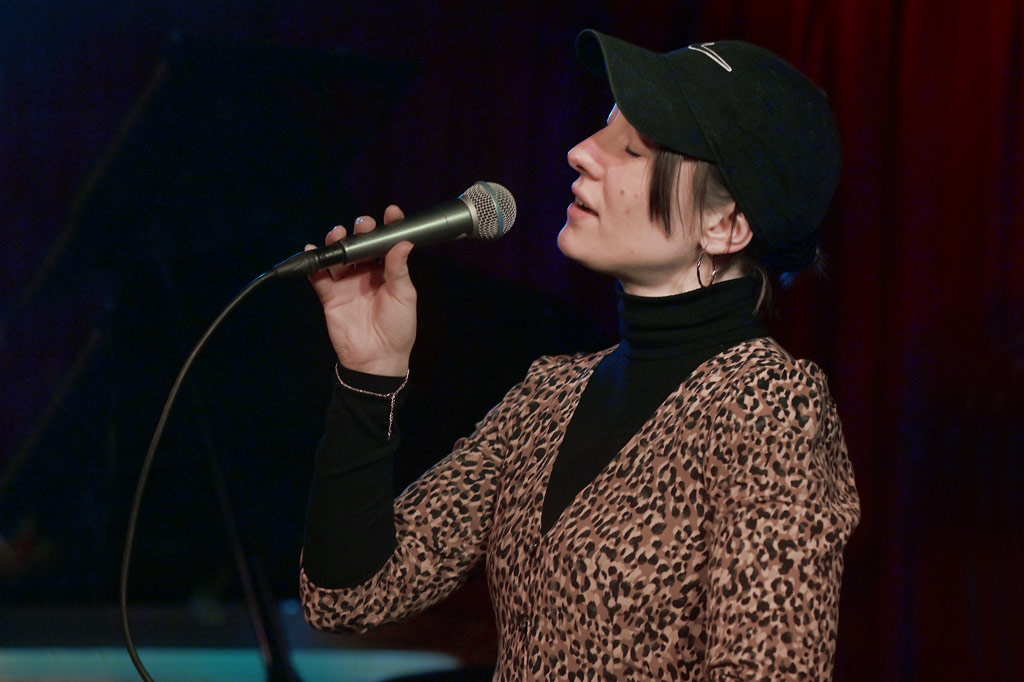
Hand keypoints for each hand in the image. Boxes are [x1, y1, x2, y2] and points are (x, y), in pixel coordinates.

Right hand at [307, 205, 416, 375]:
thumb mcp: (404, 297)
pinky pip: (319, 275)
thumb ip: (399, 269)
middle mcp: (367, 273)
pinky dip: (313, 261)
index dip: (389, 226)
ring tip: (338, 235)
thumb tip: (404, 242)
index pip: (388, 243)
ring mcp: (347, 283)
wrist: (377, 359)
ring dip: (337, 242)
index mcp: (388, 271)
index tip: (392, 213)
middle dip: (361, 231)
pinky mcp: (330, 295)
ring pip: (339, 255)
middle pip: (360, 245)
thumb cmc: (398, 329)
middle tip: (363, 226)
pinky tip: (312, 249)